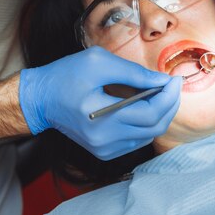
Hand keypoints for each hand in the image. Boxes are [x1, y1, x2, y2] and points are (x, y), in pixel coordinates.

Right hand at [18, 47, 181, 159]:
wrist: (40, 99)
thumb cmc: (66, 75)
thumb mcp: (99, 62)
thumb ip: (134, 72)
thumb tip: (162, 80)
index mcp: (101, 116)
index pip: (150, 114)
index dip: (169, 97)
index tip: (174, 79)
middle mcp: (104, 139)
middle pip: (154, 128)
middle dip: (169, 105)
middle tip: (172, 86)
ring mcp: (103, 149)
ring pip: (148, 136)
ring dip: (159, 115)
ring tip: (159, 94)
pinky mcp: (103, 152)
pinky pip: (136, 141)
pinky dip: (146, 125)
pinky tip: (144, 107)